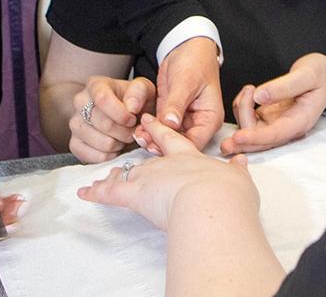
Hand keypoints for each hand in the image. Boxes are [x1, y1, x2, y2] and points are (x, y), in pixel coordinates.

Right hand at [70, 76, 155, 162]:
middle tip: (132, 130)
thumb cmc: (135, 102)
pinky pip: (94, 156)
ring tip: (123, 137)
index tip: (133, 119)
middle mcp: (80, 102)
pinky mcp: (74, 144)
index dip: (121, 114)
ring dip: (119, 144)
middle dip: (125, 131)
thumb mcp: (144, 90)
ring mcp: (75, 124)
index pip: (103, 100)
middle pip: (104, 124)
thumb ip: (140, 91)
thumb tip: (131, 106)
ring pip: (101, 142)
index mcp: (95, 85)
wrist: (126, 117)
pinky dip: (110, 156)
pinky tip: (115, 147)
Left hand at [78, 114, 258, 230]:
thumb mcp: (239, 179)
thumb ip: (237, 170)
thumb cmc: (228, 193)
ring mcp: (149, 176)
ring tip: (101, 177)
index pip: (172, 139)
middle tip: (125, 152)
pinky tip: (84, 194)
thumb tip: (241, 160)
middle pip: (147, 157)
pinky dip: (96, 193)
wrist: (212, 202)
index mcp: (190, 156)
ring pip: (127, 173)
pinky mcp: (136, 193)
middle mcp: (167, 163)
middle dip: (135, 153)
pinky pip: (111, 193)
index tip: (150, 123)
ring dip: (114, 175)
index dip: (160, 130)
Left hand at [148, 38, 224, 148]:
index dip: (177, 146)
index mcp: (210, 118)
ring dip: (154, 138)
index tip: (157, 143)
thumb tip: (171, 124)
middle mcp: (199, 122)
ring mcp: (184, 120)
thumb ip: (177, 104)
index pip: (196, 141)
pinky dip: (151, 129)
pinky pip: (161, 127)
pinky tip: (139, 129)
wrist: (186, 46)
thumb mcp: (186, 82)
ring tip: (138, 135)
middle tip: (144, 140)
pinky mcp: (171, 114)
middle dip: (162, 144)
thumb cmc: (195, 60)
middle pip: (181, 143)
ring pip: (169, 138)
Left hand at [221, 53, 325, 154]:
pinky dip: (243, 108)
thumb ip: (284, 86)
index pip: (275, 135)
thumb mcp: (307, 75)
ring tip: (248, 89)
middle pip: (261, 140)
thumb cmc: (322, 74)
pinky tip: (247, 93)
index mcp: (300, 121)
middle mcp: (288, 126)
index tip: (238, 137)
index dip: (255, 138)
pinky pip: (251, 119)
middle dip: (242, 142)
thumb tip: (260, 96)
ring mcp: (278, 122)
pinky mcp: (270, 116)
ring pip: (253, 129)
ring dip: (242, 113)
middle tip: (224, 144)